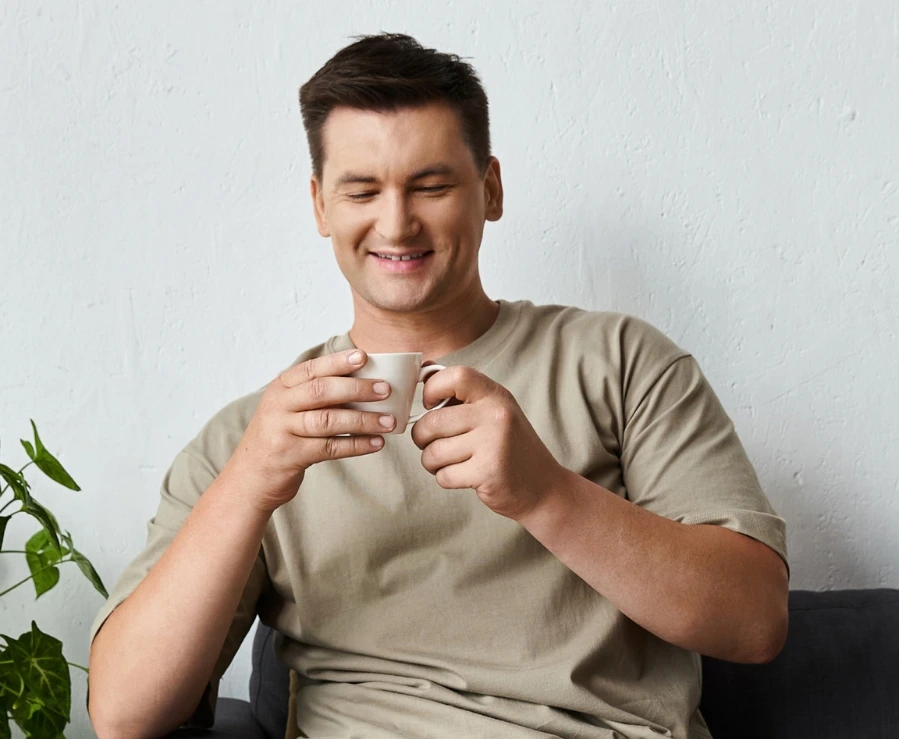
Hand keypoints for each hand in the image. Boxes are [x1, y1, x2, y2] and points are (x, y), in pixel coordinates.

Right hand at [224, 349, 395, 512]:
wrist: (249, 478)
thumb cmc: (280, 438)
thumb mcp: (289, 409)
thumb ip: (315, 396)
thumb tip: (364, 384)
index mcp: (281, 388)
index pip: (312, 368)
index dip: (338, 362)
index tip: (364, 357)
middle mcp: (278, 405)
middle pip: (321, 391)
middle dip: (357, 389)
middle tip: (385, 390)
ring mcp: (282, 431)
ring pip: (328, 420)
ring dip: (362, 420)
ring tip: (388, 421)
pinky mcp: (290, 455)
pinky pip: (329, 447)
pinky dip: (356, 445)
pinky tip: (376, 443)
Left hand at [411, 366, 565, 520]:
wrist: (543, 487)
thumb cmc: (510, 448)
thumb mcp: (495, 411)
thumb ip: (462, 393)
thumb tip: (422, 369)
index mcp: (496, 396)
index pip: (456, 376)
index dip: (432, 388)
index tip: (429, 404)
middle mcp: (496, 416)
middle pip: (432, 421)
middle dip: (422, 437)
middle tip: (431, 443)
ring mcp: (493, 444)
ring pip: (433, 452)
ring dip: (432, 462)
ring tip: (450, 462)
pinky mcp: (487, 473)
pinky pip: (444, 475)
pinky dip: (446, 478)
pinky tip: (464, 476)